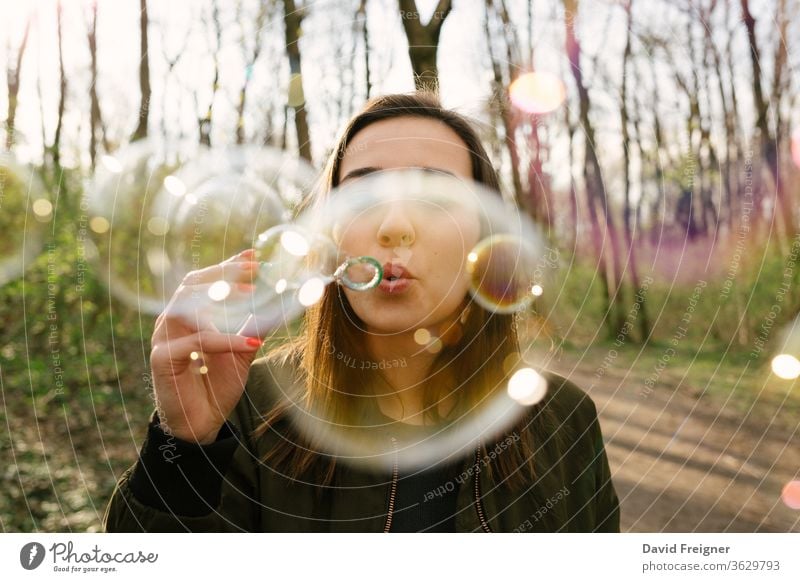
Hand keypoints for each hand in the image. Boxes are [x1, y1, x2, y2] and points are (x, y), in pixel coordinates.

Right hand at [149, 249, 263, 443]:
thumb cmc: (216, 386)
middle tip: (255, 269)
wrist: (201, 425)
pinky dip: (225, 340)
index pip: (203, 281)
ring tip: (254, 294)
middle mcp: (171, 322)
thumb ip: (254, 326)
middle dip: (224, 273)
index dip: (226, 266)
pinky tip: (251, 344)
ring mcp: (163, 339)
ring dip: (222, 298)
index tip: (253, 255)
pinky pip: (196, 342)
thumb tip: (281, 302)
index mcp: (187, 316)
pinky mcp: (163, 360)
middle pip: (192, 285)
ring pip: (189, 307)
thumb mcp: (242, 351)